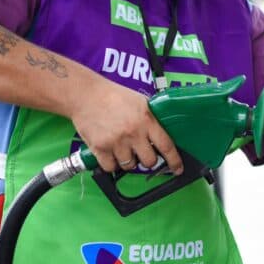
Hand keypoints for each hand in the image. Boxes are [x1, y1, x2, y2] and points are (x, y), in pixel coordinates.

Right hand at [68, 80, 182, 174]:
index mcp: (147, 121)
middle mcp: (134, 133)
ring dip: (128, 161)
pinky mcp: (100, 148)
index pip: (167, 146)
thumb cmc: (113, 97)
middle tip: (140, 152)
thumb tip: (162, 137)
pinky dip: (111, 164)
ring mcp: (117, 142)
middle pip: (149, 161)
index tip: (177, 169)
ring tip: (122, 148)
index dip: (174, 161)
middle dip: (147, 160)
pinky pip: (111, 167)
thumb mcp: (140, 103)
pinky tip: (110, 153)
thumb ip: (151, 120)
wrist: (85, 94)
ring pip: (130, 166)